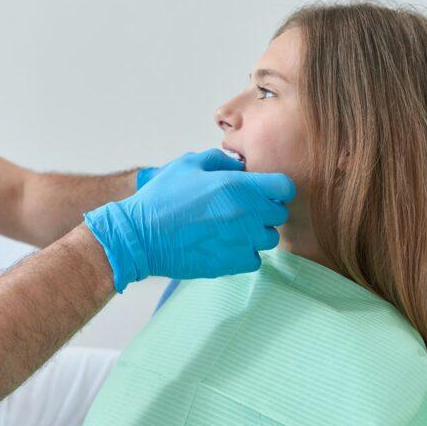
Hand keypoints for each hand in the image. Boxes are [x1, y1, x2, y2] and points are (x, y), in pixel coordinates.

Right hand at [85, 149, 293, 291]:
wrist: (141, 236)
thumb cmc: (162, 197)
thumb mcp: (189, 164)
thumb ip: (220, 161)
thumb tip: (240, 167)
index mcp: (239, 186)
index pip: (284, 187)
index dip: (277, 188)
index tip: (265, 191)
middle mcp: (246, 214)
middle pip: (279, 214)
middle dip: (266, 210)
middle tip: (243, 209)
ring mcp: (241, 241)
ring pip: (269, 239)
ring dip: (257, 233)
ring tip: (233, 229)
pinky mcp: (232, 264)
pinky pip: (255, 260)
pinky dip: (245, 253)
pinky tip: (226, 245)